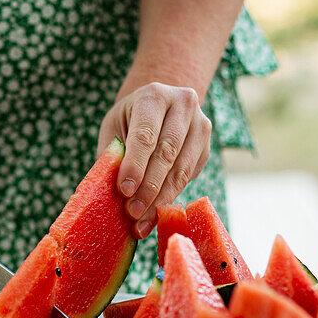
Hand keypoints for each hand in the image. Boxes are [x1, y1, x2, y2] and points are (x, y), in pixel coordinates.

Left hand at [97, 82, 211, 239]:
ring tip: (141, 222)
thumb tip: (110, 193)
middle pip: (166, 153)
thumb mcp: (114, 128)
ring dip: (160, 199)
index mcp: (154, 96)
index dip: (135, 165)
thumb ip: (113, 155)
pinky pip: (189, 176)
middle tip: (132, 213)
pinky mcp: (207, 146)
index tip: (124, 191)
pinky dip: (171, 197)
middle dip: (148, 188)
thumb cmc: (129, 119)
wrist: (159, 107)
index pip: (145, 134)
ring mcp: (200, 125)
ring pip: (181, 169)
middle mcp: (183, 105)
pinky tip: (155, 214)